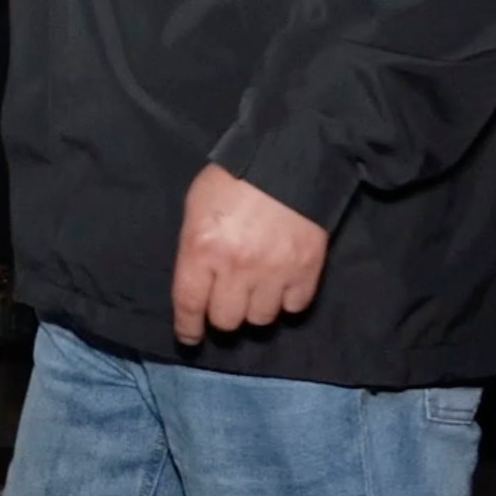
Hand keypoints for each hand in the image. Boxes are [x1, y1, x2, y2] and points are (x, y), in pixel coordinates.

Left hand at [171, 164, 328, 344]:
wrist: (290, 157)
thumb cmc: (234, 178)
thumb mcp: (196, 206)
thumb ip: (194, 246)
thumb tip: (195, 280)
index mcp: (202, 249)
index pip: (190, 304)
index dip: (188, 327)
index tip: (189, 337)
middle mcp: (237, 267)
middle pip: (227, 320)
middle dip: (222, 316)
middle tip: (225, 303)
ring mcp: (275, 271)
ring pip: (261, 318)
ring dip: (255, 310)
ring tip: (255, 291)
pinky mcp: (307, 270)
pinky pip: (295, 307)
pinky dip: (287, 301)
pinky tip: (282, 286)